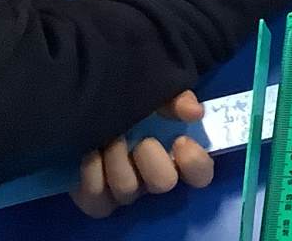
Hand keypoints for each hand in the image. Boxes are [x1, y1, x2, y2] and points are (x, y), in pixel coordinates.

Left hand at [70, 91, 213, 218]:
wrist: (92, 99)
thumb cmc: (133, 99)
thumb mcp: (158, 91)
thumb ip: (178, 98)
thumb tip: (194, 112)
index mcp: (175, 153)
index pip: (200, 173)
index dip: (194, 163)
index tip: (181, 140)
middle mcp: (153, 176)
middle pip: (163, 183)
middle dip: (150, 158)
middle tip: (140, 138)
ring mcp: (125, 189)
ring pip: (127, 190)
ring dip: (117, 160)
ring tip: (109, 138)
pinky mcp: (97, 198)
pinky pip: (97, 201)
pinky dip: (93, 175)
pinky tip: (91, 153)